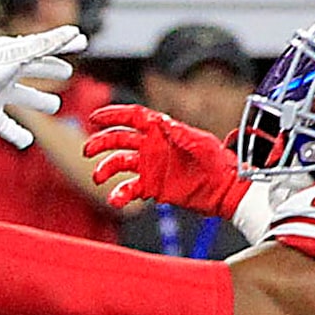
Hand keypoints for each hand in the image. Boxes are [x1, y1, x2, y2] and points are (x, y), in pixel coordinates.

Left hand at [0, 26, 85, 149]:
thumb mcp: (21, 54)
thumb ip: (48, 45)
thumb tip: (74, 33)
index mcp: (14, 53)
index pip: (44, 48)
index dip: (63, 45)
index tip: (81, 43)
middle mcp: (5, 71)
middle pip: (33, 70)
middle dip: (50, 70)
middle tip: (68, 74)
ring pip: (22, 97)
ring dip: (38, 101)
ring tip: (54, 106)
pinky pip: (3, 124)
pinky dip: (15, 133)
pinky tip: (26, 143)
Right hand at [82, 104, 250, 216]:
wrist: (225, 189)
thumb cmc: (218, 162)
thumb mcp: (201, 143)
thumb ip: (179, 133)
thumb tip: (161, 122)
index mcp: (162, 132)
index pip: (133, 117)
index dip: (113, 115)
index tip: (95, 117)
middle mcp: (152, 148)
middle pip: (119, 140)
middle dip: (101, 143)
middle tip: (88, 151)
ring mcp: (150, 168)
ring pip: (119, 164)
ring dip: (106, 169)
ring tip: (99, 177)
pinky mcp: (152, 188)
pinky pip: (130, 189)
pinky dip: (120, 194)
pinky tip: (115, 199)